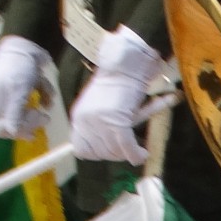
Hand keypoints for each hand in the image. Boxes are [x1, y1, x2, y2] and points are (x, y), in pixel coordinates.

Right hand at [0, 35, 54, 138]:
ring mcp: (8, 94)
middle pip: (11, 121)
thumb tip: (11, 132)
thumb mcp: (18, 92)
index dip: (10, 134)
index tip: (30, 134)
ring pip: (25, 109)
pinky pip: (31, 98)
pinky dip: (41, 95)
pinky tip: (46, 90)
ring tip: (47, 100)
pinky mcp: (20, 87)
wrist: (26, 43)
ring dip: (39, 106)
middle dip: (30, 120)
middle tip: (45, 118)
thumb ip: (14, 113)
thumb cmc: (19, 68)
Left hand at [69, 25, 163, 164]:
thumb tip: (109, 150)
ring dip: (127, 152)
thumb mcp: (101, 107)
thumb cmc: (118, 84)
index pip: (80, 150)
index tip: (111, 148)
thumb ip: (99, 126)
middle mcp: (85, 120)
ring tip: (137, 145)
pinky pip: (126, 146)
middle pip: (99, 153)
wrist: (126, 66)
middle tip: (129, 147)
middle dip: (117, 154)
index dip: (97, 153)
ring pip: (114, 151)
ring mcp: (99, 121)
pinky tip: (142, 154)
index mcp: (78, 117)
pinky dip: (136, 153)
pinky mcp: (117, 121)